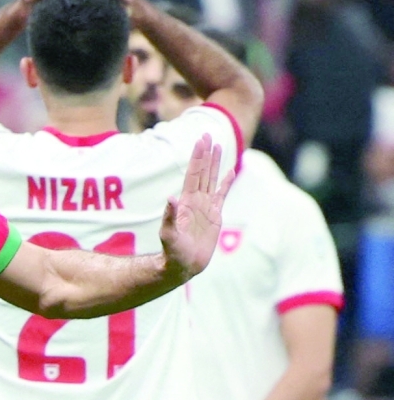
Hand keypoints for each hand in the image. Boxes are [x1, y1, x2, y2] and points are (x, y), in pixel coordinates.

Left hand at [160, 134, 233, 279]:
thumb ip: (169, 217)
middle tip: (207, 134)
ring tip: (218, 145)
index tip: (200, 140)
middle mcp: (196, 200)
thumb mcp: (169, 235)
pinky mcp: (215, 216)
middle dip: (205, 153)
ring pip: (211, 179)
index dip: (197, 156)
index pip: (193, 173)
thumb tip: (170, 198)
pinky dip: (226, 182)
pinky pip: (222, 194)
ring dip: (215, 163)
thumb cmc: (173, 252)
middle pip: (202, 171)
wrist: (183, 264)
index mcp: (186, 201)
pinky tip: (231, 170)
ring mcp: (206, 206)